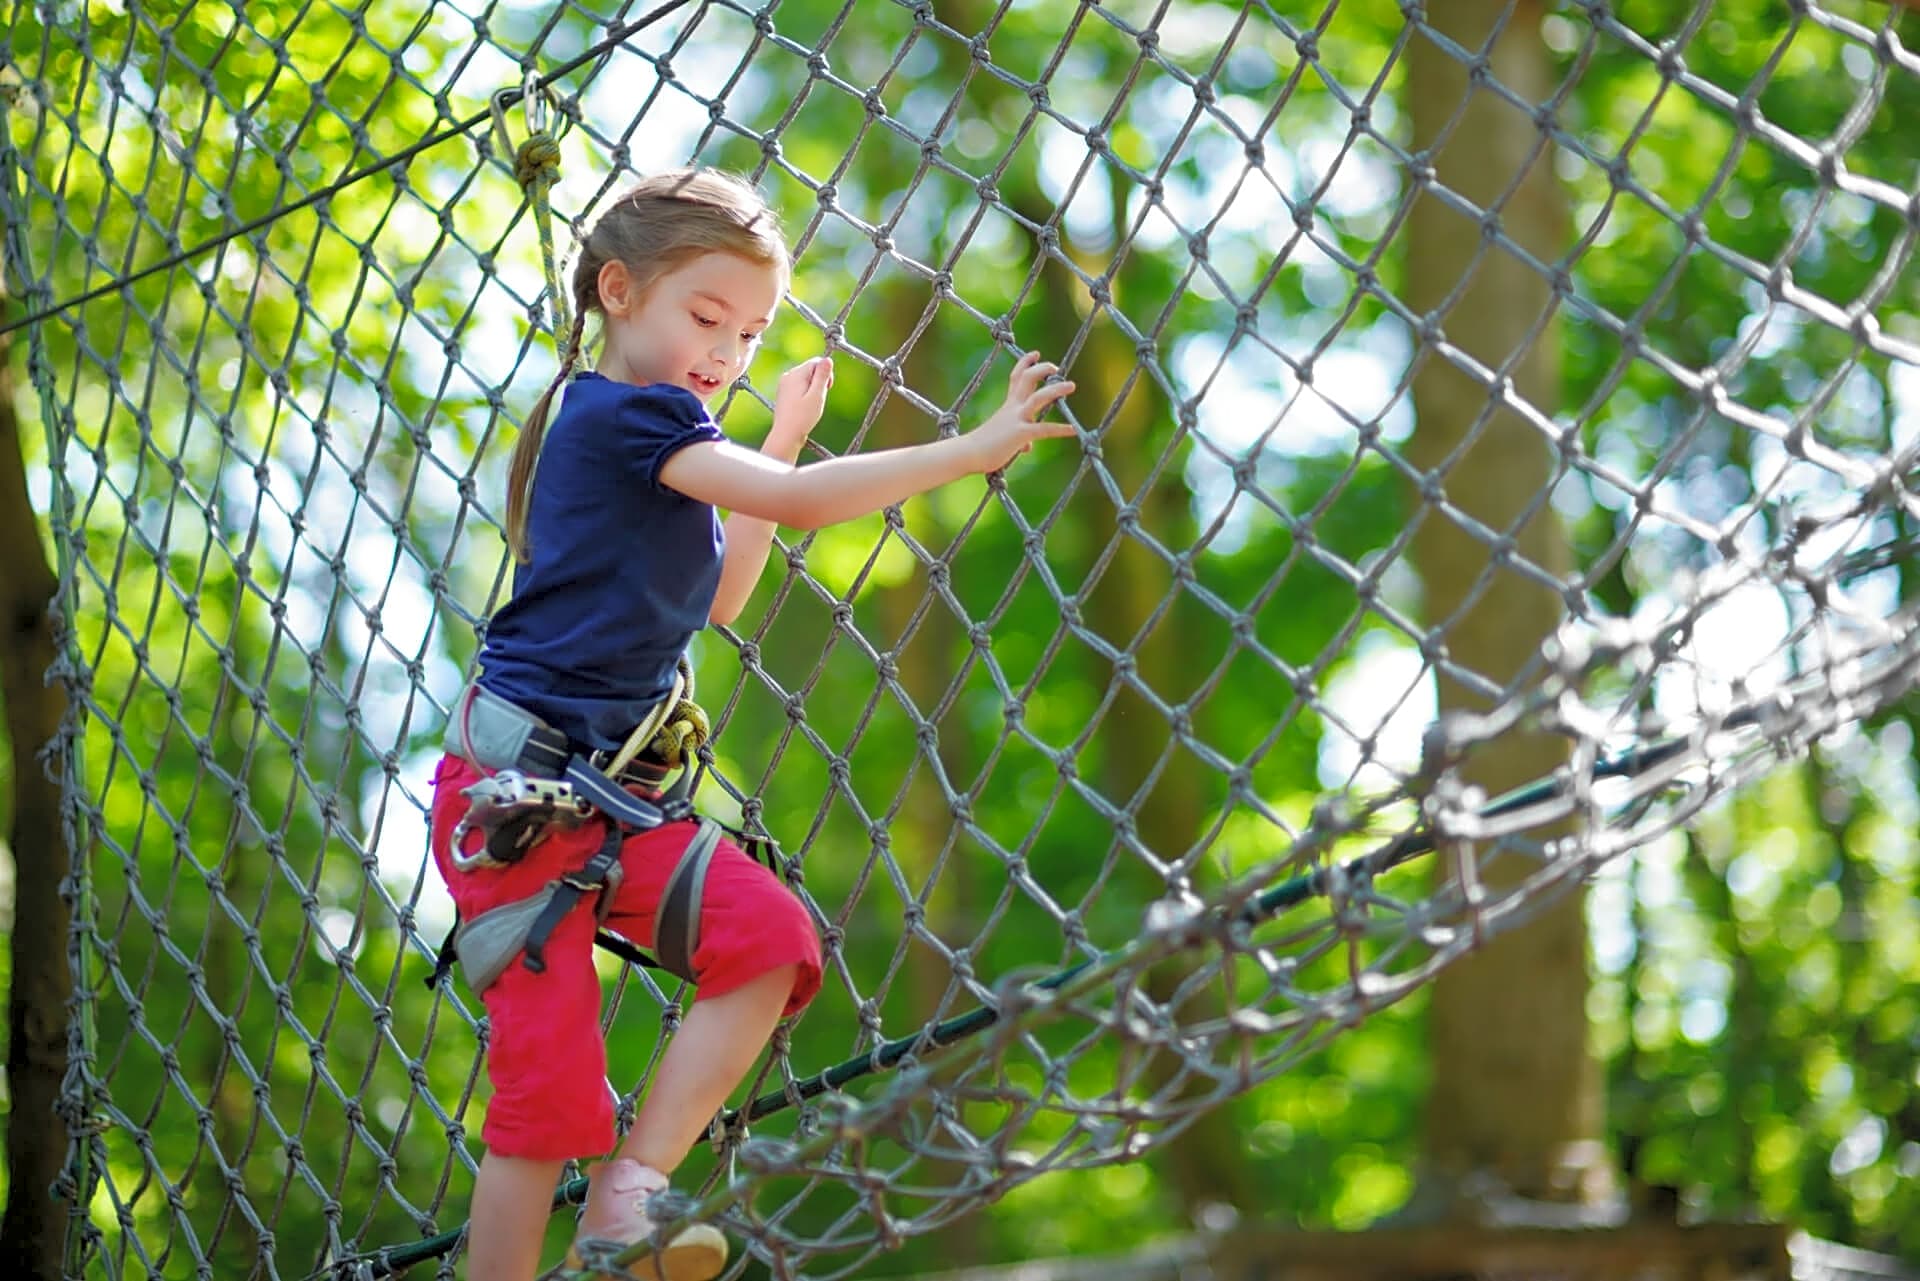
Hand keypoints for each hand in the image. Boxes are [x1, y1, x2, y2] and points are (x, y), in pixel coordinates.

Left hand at [769, 355, 833, 456]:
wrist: (786, 435)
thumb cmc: (802, 417)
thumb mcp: (817, 395)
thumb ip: (822, 376)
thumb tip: (827, 359)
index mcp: (796, 374)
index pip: (816, 362)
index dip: (826, 374)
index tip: (827, 389)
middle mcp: (788, 376)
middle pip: (810, 370)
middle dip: (819, 382)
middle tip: (818, 400)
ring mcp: (784, 384)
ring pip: (805, 379)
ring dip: (812, 389)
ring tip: (810, 405)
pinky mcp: (783, 393)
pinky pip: (799, 387)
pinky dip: (805, 395)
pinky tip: (804, 408)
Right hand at [966, 351, 1076, 472]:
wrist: (968, 453)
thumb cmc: (983, 447)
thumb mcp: (1003, 437)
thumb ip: (1019, 438)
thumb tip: (1028, 447)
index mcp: (1008, 405)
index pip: (1016, 377)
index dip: (1026, 363)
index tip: (1035, 353)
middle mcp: (1013, 408)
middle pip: (1027, 379)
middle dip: (1041, 369)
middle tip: (1055, 367)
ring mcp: (1016, 419)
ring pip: (1038, 398)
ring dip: (1056, 389)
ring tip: (1072, 385)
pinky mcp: (1020, 433)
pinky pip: (1044, 429)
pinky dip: (1061, 429)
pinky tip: (1074, 430)